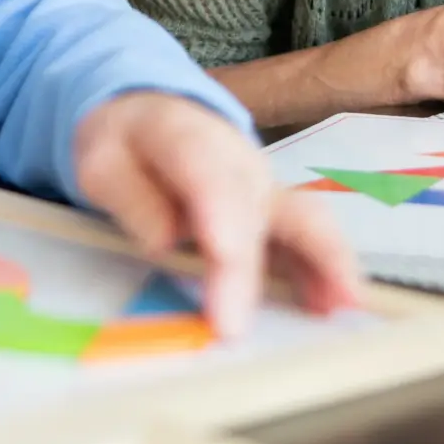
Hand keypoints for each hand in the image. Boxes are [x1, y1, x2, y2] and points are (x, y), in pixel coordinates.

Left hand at [73, 91, 363, 337]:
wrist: (152, 113)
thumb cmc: (126, 144)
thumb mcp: (103, 160)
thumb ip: (131, 197)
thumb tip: (165, 240)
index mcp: (186, 137)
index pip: (207, 177)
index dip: (219, 222)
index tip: (223, 259)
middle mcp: (237, 160)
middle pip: (250, 213)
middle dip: (248, 271)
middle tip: (233, 330)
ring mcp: (264, 184)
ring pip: (302, 216)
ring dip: (322, 261)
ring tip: (337, 308)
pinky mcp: (276, 209)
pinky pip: (309, 234)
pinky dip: (328, 267)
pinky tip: (340, 303)